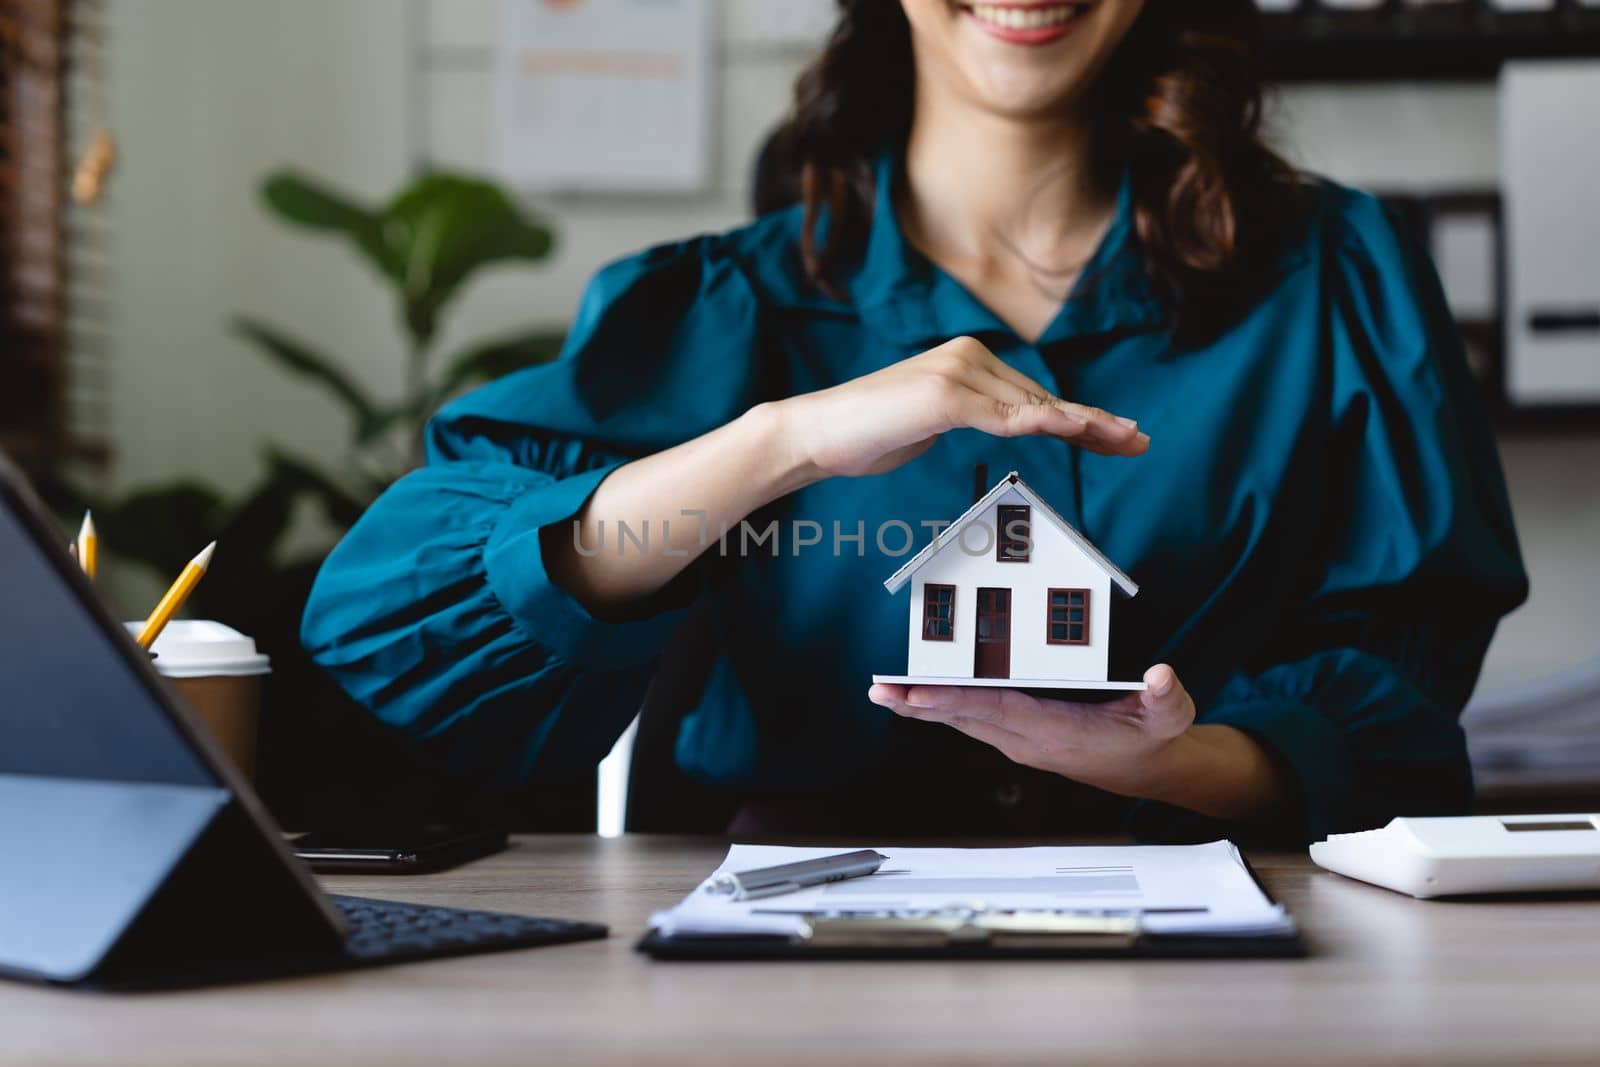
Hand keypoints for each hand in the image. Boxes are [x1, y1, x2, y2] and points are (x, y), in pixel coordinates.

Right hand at [773, 335, 1147, 482]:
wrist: (817, 432)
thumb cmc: (867, 434)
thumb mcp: (930, 425)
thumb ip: (970, 417)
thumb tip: (1005, 425)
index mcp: (966, 361)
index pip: (1033, 396)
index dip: (1079, 418)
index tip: (1115, 435)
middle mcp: (967, 357)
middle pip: (1043, 398)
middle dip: (1094, 423)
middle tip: (1138, 439)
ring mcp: (956, 374)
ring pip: (1032, 405)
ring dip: (1083, 424)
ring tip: (1122, 438)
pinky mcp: (944, 395)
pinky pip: (1003, 415)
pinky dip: (1044, 421)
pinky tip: (1077, 428)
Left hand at [867, 664, 1195, 800]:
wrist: (1147, 768)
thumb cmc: (1152, 736)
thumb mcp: (1169, 715)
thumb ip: (1166, 697)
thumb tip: (1161, 677)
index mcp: (1057, 731)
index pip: (999, 711)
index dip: (958, 701)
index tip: (921, 694)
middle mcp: (1029, 739)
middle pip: (968, 718)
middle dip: (922, 705)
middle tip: (882, 691)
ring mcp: (1020, 740)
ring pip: (963, 721)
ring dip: (922, 708)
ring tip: (883, 693)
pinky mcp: (1017, 736)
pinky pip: (972, 720)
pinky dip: (941, 707)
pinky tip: (914, 698)